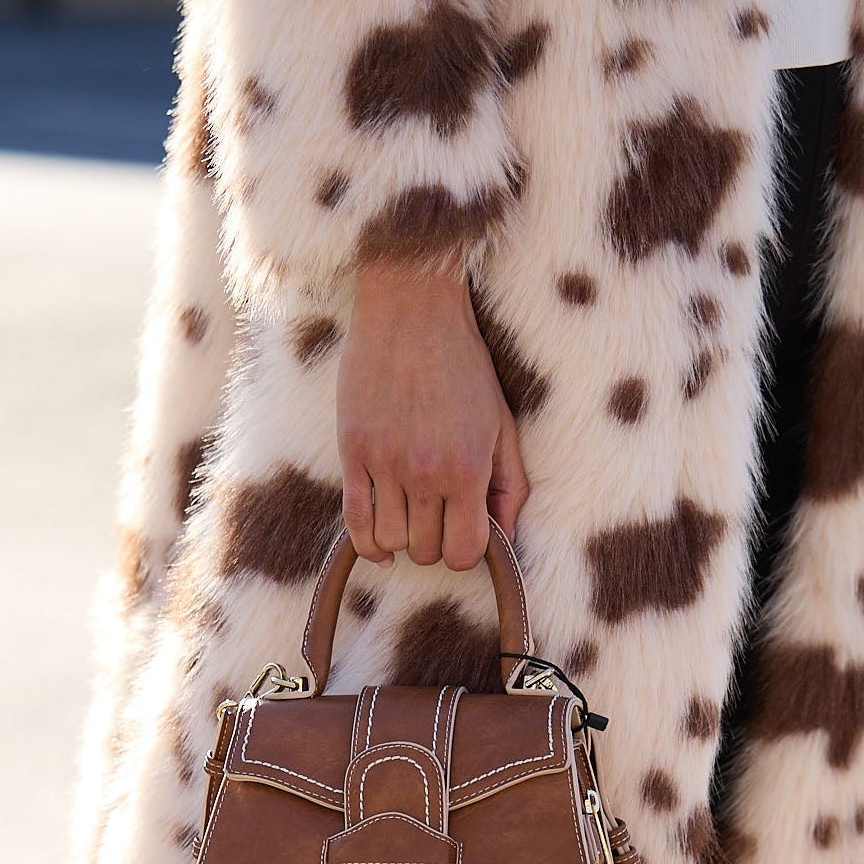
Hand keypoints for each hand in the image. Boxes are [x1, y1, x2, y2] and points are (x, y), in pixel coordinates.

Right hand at [337, 263, 527, 571]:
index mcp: (468, 467)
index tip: (464, 534)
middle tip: (437, 518)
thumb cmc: (464, 366)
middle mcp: (426, 472)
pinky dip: (367, 544)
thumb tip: (509, 539)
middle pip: (425, 551)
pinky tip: (379, 544)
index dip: (466, 553)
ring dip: (402, 539)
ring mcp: (385, 463)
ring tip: (410, 516)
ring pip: (390, 542)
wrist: (411, 310)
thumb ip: (510, 486)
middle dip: (434, 544)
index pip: (465, 552)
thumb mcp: (502, 424)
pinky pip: (355, 522)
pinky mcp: (353, 451)